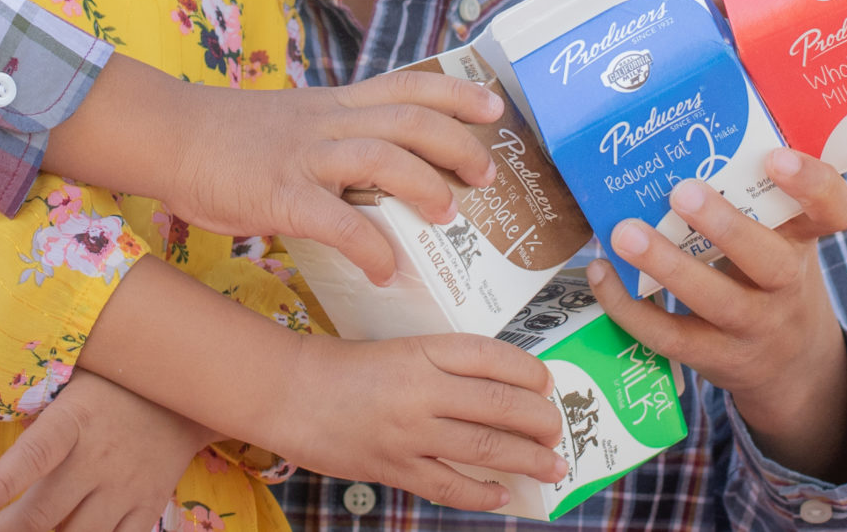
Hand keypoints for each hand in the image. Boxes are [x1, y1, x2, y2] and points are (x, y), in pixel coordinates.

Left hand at [0, 371, 206, 531]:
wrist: (186, 396)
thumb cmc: (113, 384)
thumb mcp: (74, 377)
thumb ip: (36, 398)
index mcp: (76, 419)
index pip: (37, 453)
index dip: (4, 481)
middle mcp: (100, 458)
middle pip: (44, 512)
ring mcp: (125, 488)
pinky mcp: (146, 508)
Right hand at [46, 60, 507, 285]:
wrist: (171, 136)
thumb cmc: (232, 137)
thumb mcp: (296, 121)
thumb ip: (336, 135)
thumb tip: (382, 166)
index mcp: (335, 103)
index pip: (408, 85)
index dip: (456, 93)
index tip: (495, 106)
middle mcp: (328, 123)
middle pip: (410, 119)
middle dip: (458, 144)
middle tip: (486, 175)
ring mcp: (305, 157)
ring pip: (383, 158)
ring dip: (425, 186)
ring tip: (449, 216)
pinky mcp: (280, 194)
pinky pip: (338, 221)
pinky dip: (370, 247)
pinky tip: (388, 271)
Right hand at [262, 332, 564, 511]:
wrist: (288, 393)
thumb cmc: (343, 366)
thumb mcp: (397, 350)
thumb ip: (441, 367)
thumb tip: (496, 390)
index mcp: (422, 350)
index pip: (490, 355)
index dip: (526, 370)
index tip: (547, 381)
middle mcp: (421, 389)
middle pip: (498, 404)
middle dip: (539, 420)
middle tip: (558, 429)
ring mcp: (408, 432)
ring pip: (483, 447)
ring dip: (526, 459)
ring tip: (552, 465)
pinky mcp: (393, 467)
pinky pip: (448, 486)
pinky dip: (480, 494)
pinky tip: (502, 496)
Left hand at [584, 148, 846, 484]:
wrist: (791, 365)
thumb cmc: (769, 274)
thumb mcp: (780, 235)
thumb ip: (747, 193)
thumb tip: (677, 131)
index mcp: (803, 239)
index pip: (833, 210)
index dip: (812, 185)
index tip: (776, 157)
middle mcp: (788, 286)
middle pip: (771, 262)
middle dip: (726, 227)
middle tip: (682, 192)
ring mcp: (755, 328)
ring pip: (717, 302)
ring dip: (668, 267)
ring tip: (624, 233)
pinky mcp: (717, 358)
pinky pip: (671, 337)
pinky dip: (630, 306)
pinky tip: (601, 272)